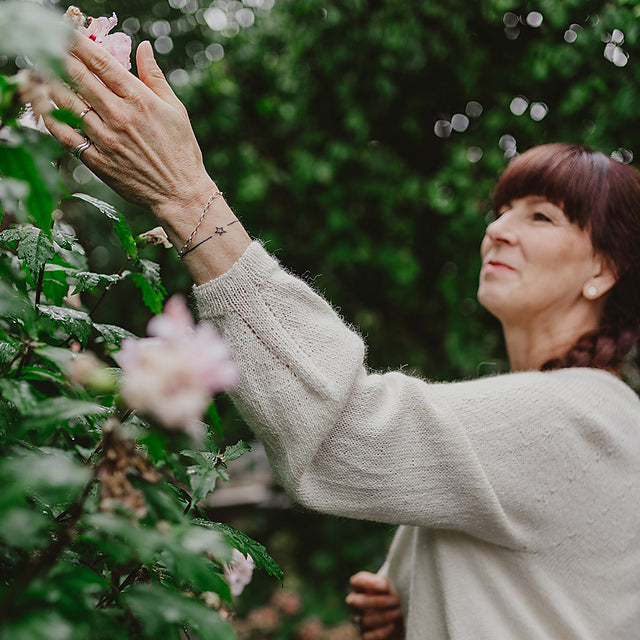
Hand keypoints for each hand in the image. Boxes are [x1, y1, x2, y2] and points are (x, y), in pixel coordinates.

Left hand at [21, 35, 213, 217]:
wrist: (179, 193)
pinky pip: (65, 136)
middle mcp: (118, 116)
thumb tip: (144, 47)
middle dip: (60, 58)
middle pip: (77, 77)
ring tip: (44, 74)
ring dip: (51, 84)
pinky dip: (51, 120)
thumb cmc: (181, 151)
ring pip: (66, 103)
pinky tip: (45, 108)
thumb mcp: (175, 109)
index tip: (67, 34)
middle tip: (49, 49)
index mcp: (139, 99)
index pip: (101, 62)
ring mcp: (105, 139)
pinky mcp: (97, 160)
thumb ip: (155, 76)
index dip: (79, 43)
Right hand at [346, 571, 403, 639]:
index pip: (356, 581)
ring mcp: (359, 620)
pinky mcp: (365, 635)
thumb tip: (394, 574)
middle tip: (396, 599)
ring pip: (364, 620)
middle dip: (378, 601)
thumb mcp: (392, 582)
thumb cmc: (395, 591)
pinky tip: (393, 625)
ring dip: (384, 616)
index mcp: (360, 586)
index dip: (369, 583)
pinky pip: (368, 636)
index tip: (386, 585)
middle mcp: (355, 603)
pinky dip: (381, 631)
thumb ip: (390, 577)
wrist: (400, 611)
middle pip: (358, 602)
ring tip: (399, 611)